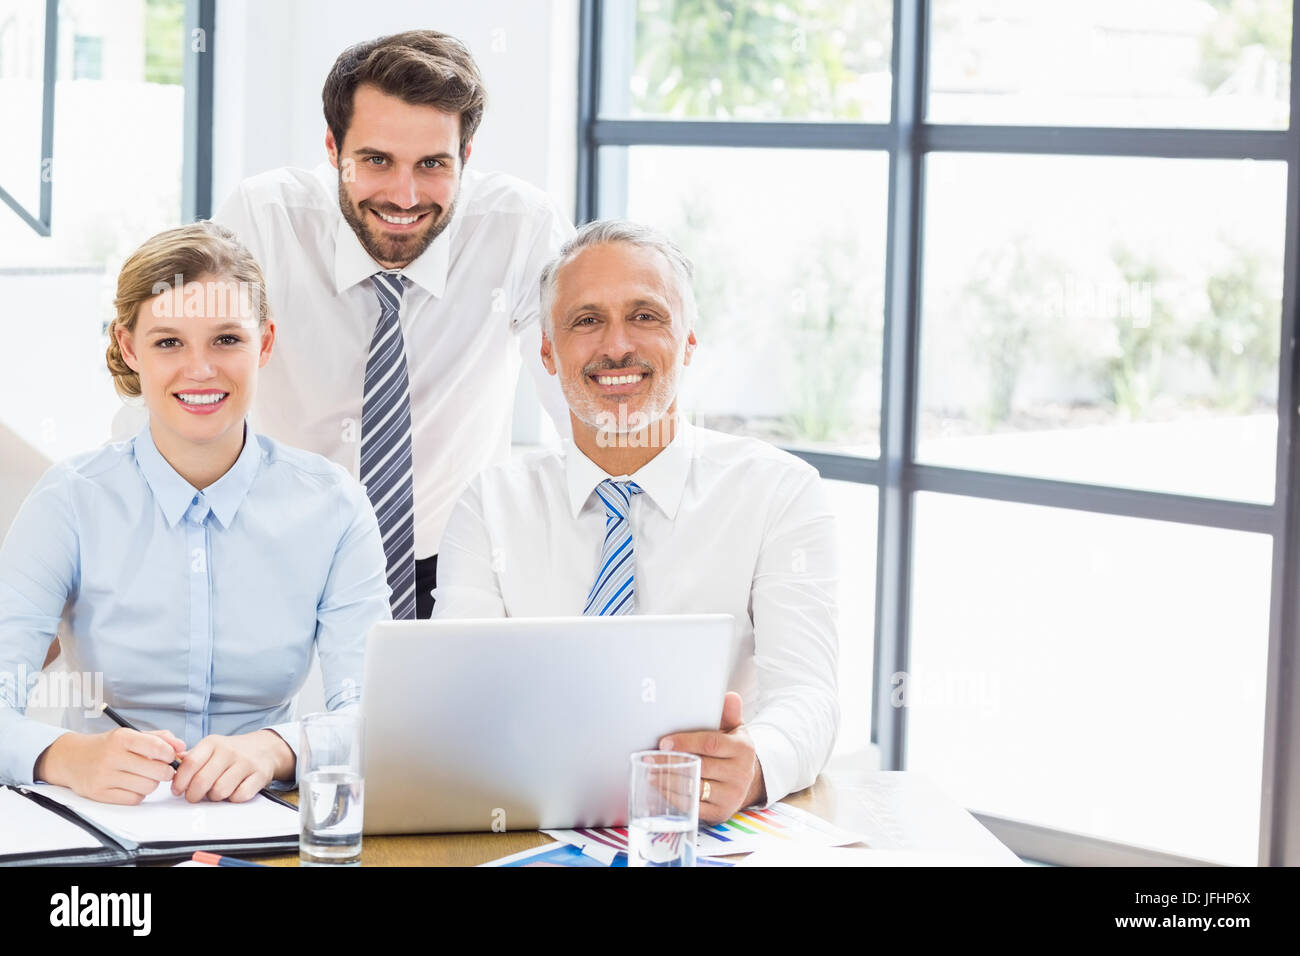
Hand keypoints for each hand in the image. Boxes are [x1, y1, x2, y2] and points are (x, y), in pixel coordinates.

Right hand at [35, 728, 183, 804]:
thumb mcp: (131, 735)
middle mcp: (112, 756)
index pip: (157, 748)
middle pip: (157, 771)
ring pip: (147, 787)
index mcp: (122, 738)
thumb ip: (160, 738)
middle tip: (161, 770)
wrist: (71, 758)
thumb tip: (182, 747)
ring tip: (143, 776)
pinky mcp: (99, 793)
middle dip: (165, 772)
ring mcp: (104, 776)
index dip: (170, 755)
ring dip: (151, 784)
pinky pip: (134, 799)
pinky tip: (132, 785)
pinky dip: (138, 794)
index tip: (169, 757)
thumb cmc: (107, 746)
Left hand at [171, 730, 293, 802]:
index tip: (177, 790)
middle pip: (202, 781)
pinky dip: (233, 799)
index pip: (190, 764)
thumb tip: (170, 765)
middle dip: (193, 795)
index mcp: (213, 743)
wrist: (265, 748)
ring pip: (220, 791)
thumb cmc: (232, 752)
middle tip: (193, 797)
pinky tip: (232, 792)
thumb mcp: (211, 748)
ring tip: (215, 792)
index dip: (180, 781)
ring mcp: (245, 763)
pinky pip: (240, 796)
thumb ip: (191, 757)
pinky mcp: (259, 775)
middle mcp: (229, 751)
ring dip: (214, 797)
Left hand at [659, 691, 766, 824]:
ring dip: (670, 781)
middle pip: (701, 767)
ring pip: (696, 788)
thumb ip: (729, 713)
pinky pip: (694, 807)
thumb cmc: (732, 750)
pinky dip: (675, 798)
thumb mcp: (734, 729)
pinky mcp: (722, 812)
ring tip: (651, 772)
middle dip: (672, 762)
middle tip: (650, 758)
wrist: (746, 779)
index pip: (711, 744)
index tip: (664, 743)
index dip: (685, 743)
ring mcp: (732, 795)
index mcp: (743, 749)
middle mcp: (741, 773)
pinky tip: (661, 788)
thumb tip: (730, 696)